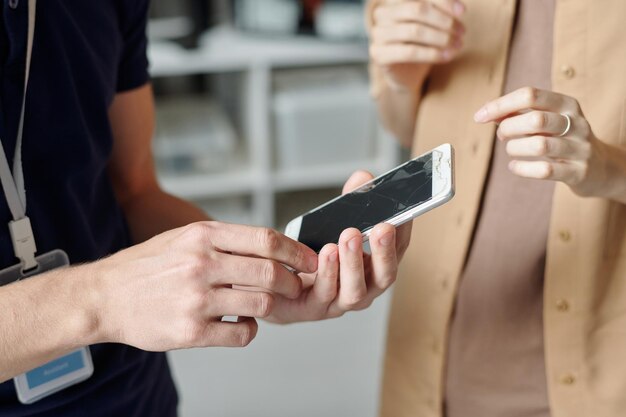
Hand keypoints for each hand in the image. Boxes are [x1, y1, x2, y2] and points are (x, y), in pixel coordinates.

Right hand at [93, 222, 317, 349]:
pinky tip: (242, 322)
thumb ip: (224, 239)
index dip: (296, 251)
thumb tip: (270, 246)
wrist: (104, 296)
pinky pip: (242, 333)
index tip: (311, 260)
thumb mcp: (183, 236)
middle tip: (296, 286)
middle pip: (270, 272)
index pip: (266, 240)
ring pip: (261, 303)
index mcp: (203, 236)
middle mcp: (201, 264)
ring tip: (265, 304)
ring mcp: (196, 299)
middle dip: (292, 281)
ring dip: (272, 306)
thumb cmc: (148, 265)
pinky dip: (251, 330)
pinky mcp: (190, 331)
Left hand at [265, 171, 412, 323]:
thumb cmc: (314, 254)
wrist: (278, 285)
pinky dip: (327, 272)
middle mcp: (365, 288)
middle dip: (384, 251)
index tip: (404, 213)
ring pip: (355, 290)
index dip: (404, 232)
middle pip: (384, 276)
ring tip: (348, 236)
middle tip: (381, 227)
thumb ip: (351, 200)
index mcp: (375, 266)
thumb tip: (363, 178)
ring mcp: (341, 302)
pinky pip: (324, 294)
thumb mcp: (334, 223)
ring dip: (353, 262)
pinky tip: (326, 252)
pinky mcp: (314, 308)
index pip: (398, 250)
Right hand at [369, 0, 465, 89]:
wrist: (407, 73)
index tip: (462, 12)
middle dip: (443, 20)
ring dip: (440, 38)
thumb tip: (459, 8)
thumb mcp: (433, 23)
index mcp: (394, 0)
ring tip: (457, 45)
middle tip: (461, 32)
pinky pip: (409, 52)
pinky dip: (432, 54)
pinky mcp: (379, 55)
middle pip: (417, 9)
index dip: (443, 2)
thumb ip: (441, 10)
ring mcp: (378, 34)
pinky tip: (446, 57)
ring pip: (414, 31)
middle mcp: (382, 13)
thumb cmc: (422, 42)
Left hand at [474, 87, 619, 198]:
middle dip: (508, 127)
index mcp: (567, 104)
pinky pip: (544, 171)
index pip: (530, 95)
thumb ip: (518, 114)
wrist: (600, 168)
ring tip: (511, 149)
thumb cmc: (563, 139)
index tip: (479, 117)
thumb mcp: (546, 121)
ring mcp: (580, 149)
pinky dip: (521, 168)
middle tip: (501, 136)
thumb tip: (487, 112)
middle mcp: (576, 123)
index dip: (500, 105)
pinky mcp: (578, 172)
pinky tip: (514, 166)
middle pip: (535, 119)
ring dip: (514, 148)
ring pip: (539, 145)